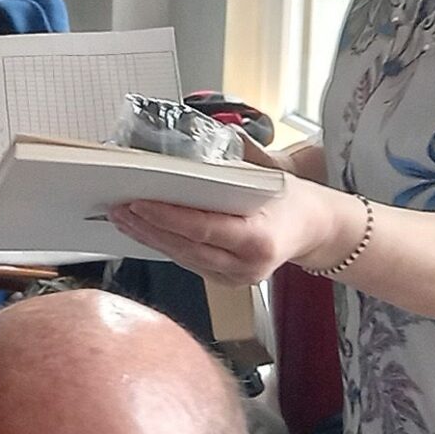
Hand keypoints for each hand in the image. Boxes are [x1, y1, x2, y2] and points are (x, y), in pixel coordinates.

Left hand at [109, 178, 357, 286]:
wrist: (316, 229)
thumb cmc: (292, 199)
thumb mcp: (268, 176)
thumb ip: (230, 169)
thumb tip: (189, 152)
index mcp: (258, 240)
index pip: (202, 229)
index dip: (167, 217)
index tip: (138, 203)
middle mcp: (246, 266)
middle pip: (185, 246)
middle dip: (147, 226)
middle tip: (118, 207)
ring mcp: (236, 279)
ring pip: (182, 257)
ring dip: (149, 237)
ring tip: (121, 217)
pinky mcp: (226, 282)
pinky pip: (189, 262)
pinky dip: (165, 244)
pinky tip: (143, 229)